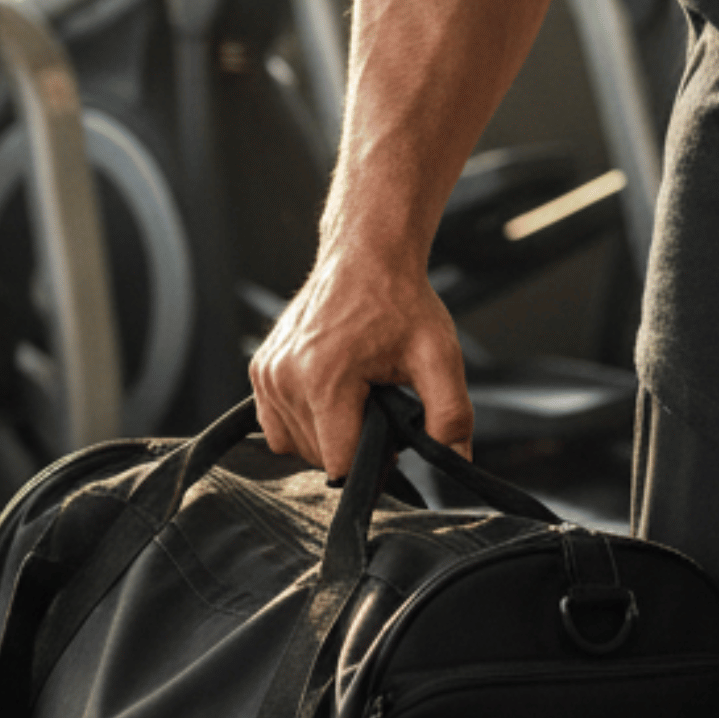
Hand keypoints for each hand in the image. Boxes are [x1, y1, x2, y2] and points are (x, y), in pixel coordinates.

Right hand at [250, 246, 470, 481]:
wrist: (367, 254)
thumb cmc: (400, 300)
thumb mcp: (439, 356)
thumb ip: (451, 414)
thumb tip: (458, 459)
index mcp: (324, 380)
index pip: (340, 463)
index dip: (375, 455)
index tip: (391, 422)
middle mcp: (286, 379)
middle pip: (317, 457)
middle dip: (352, 442)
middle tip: (378, 400)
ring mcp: (268, 374)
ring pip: (294, 445)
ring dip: (327, 434)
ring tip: (356, 394)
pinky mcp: (260, 368)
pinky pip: (275, 424)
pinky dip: (303, 420)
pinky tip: (331, 394)